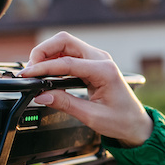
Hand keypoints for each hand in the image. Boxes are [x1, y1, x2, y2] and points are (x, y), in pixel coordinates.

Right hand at [21, 32, 153, 147]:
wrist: (135, 123)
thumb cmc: (121, 120)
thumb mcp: (92, 116)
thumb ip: (66, 104)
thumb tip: (42, 96)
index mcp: (104, 71)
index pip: (67, 62)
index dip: (44, 67)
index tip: (28, 74)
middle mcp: (101, 59)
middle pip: (65, 41)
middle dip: (43, 51)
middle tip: (30, 70)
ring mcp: (97, 59)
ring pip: (65, 45)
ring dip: (47, 54)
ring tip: (36, 72)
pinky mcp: (92, 64)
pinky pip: (69, 54)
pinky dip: (54, 60)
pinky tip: (47, 73)